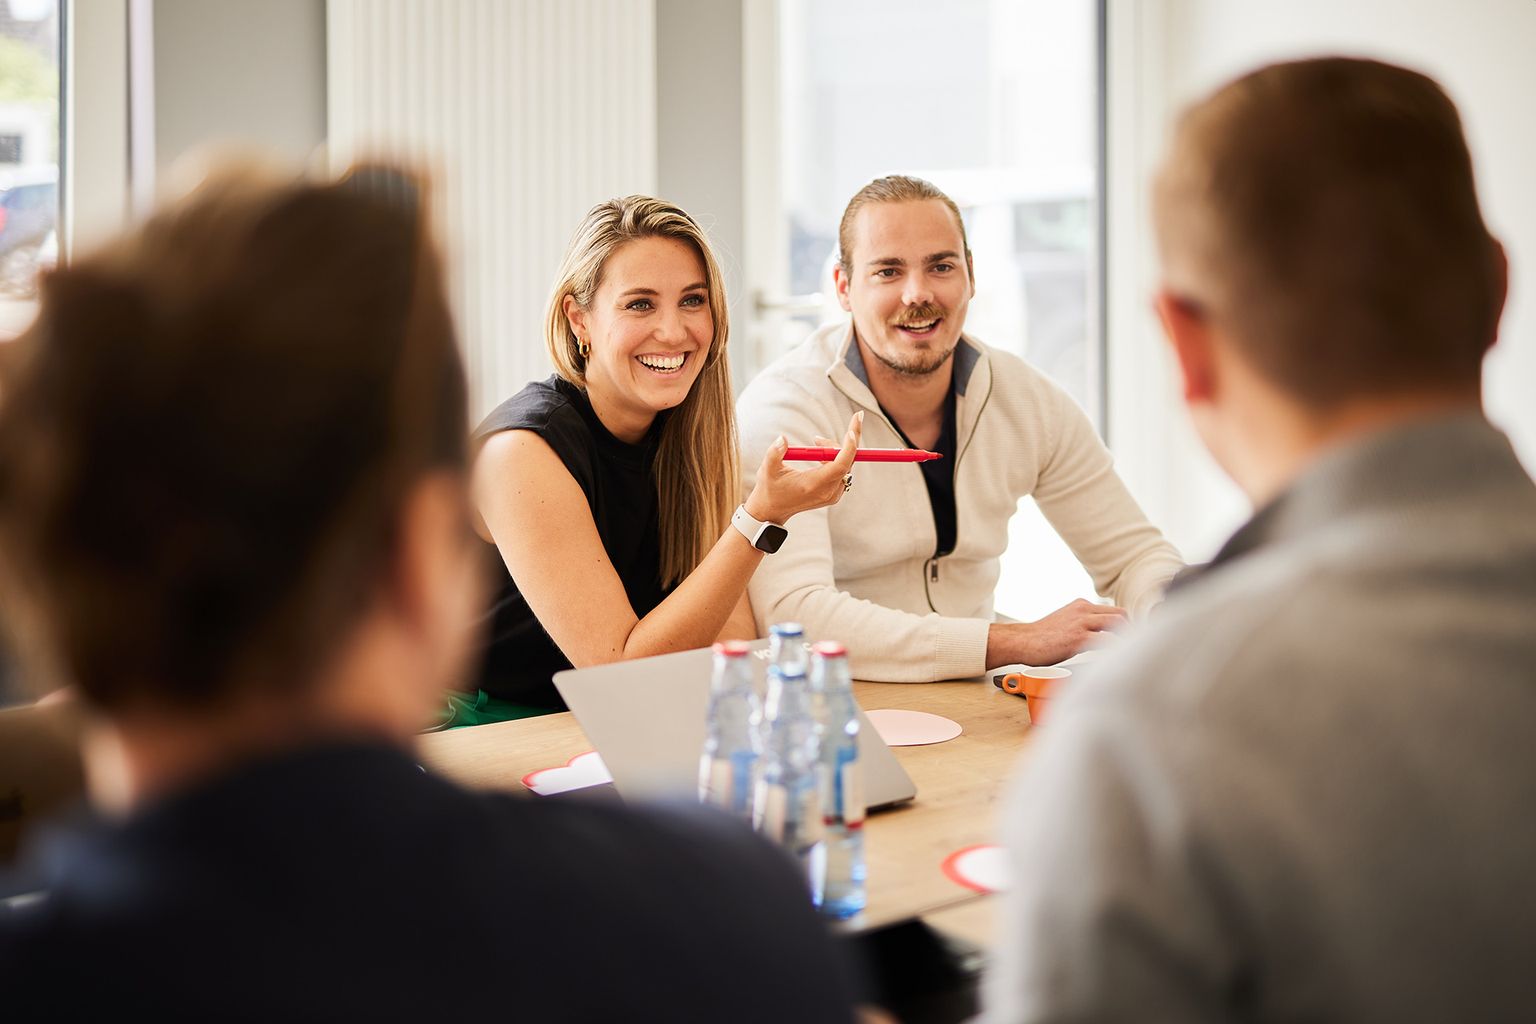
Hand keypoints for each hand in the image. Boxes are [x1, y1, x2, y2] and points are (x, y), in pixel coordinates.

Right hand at [744, 411, 862, 524]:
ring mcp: (832, 494)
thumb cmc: (769, 488)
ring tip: (816, 442)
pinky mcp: (833, 494)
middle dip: (844, 442)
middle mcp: (827, 492)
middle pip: (847, 463)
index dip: (848, 448)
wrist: (772, 510)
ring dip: (836, 450)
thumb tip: (782, 438)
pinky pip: (843, 472)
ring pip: (846, 465)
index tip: (850, 431)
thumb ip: (775, 452)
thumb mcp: (768, 469)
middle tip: (828, 432)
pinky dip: (837, 458)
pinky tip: (821, 455)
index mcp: (813, 485)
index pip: (840, 465)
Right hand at [987, 599, 1126, 667]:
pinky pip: (1106, 642)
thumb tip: (1101, 638)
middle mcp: (1084, 610)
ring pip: (1117, 624)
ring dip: (1127, 639)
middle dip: (1131, 631)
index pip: (1115, 611)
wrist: (1022, 641)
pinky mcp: (1078, 638)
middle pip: (1121, 615)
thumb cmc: (1041, 638)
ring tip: (1131, 655)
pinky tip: (1117, 661)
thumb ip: (1083, 624)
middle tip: (1136, 648)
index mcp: (1082, 605)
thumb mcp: (1065, 621)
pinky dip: (1115, 651)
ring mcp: (1081, 623)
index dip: (1126, 626)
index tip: (1133, 640)